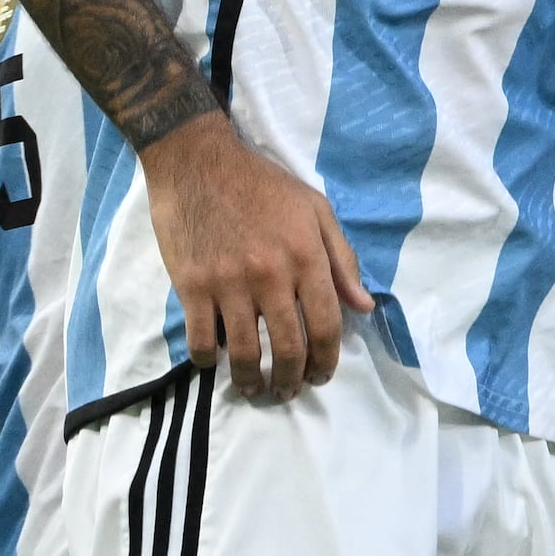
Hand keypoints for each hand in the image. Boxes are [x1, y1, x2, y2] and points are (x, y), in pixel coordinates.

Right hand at [143, 117, 373, 402]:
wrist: (199, 163)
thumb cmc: (263, 185)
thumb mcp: (316, 210)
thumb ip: (342, 260)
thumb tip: (363, 306)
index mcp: (306, 256)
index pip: (327, 323)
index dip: (328, 358)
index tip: (322, 375)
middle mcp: (271, 274)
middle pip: (289, 345)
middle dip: (293, 379)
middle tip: (290, 392)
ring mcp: (229, 283)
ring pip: (246, 351)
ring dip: (252, 381)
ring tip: (256, 390)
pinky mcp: (191, 286)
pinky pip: (203, 339)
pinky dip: (210, 360)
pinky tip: (217, 363)